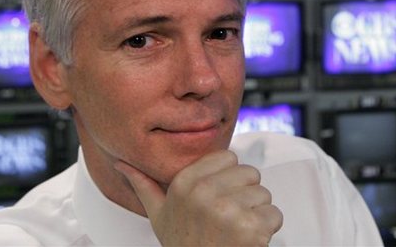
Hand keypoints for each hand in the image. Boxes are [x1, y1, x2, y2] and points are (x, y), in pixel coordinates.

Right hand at [114, 150, 282, 246]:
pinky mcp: (251, 228)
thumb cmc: (183, 244)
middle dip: (244, 194)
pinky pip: (274, 214)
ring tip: (236, 229)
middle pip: (249, 173)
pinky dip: (267, 229)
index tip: (219, 195)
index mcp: (185, 183)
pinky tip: (248, 240)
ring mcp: (228, 211)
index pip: (229, 157)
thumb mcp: (158, 214)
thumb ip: (143, 185)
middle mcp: (204, 193)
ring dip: (256, 212)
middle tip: (229, 216)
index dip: (228, 177)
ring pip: (263, 194)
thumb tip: (121, 163)